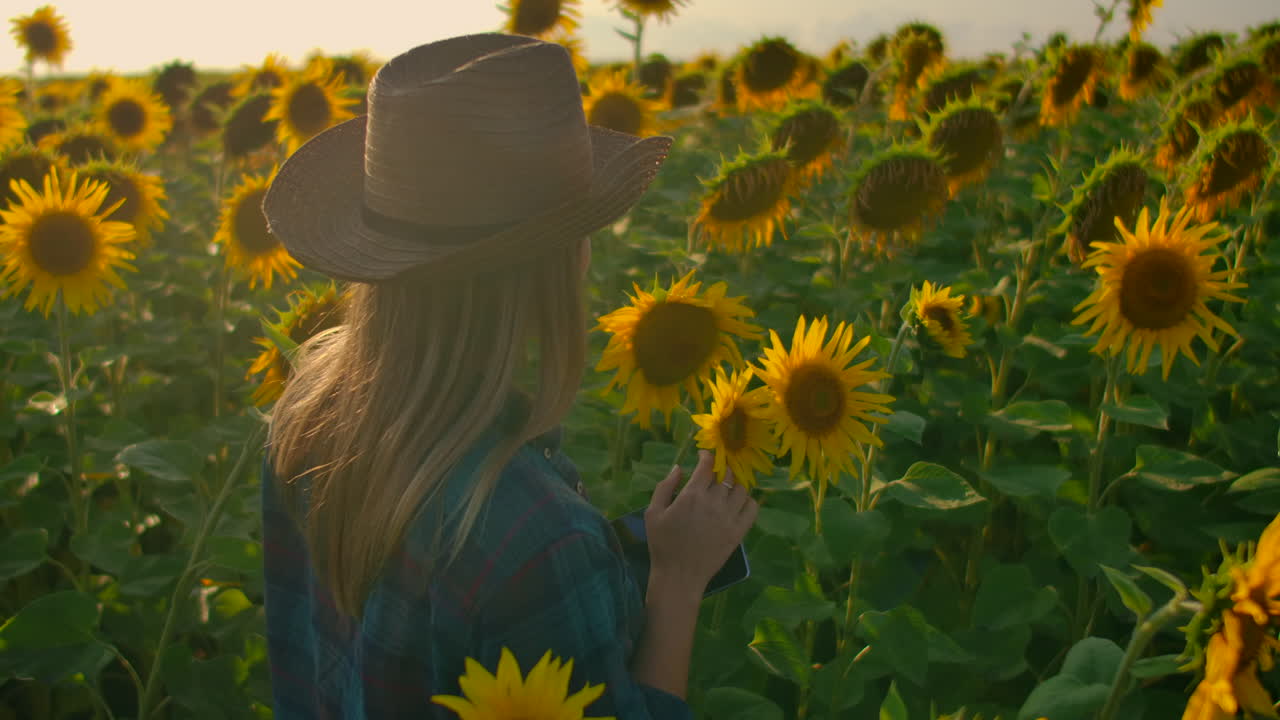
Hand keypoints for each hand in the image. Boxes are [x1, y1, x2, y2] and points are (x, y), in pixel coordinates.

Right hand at [644, 450, 758, 594]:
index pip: (707, 466)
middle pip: (726, 475)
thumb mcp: (653, 513)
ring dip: (734, 484)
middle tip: (715, 474)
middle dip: (721, 469)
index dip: (707, 457)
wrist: (680, 575)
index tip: (704, 456)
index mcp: (692, 495)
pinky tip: (738, 504)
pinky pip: (752, 508)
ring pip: (741, 489)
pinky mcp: (739, 532)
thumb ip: (665, 487)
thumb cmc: (663, 544)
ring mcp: (729, 517)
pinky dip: (748, 501)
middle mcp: (714, 502)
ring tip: (726, 489)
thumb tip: (679, 468)